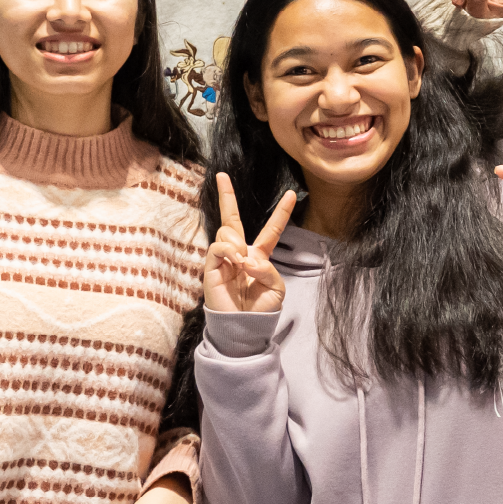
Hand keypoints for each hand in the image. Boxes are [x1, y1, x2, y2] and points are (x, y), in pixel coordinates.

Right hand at [203, 174, 296, 312]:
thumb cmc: (261, 310)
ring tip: (241, 263)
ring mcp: (224, 258)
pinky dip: (229, 250)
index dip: (281, 212)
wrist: (243, 328)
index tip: (291, 194)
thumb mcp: (276, 288)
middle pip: (232, 218)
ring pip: (227, 231)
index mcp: (259, 257)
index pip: (271, 230)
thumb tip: (246, 258)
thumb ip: (268, 268)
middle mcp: (239, 253)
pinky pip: (219, 246)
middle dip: (226, 196)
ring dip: (238, 244)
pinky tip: (235, 262)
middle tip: (220, 175)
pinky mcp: (211, 266)